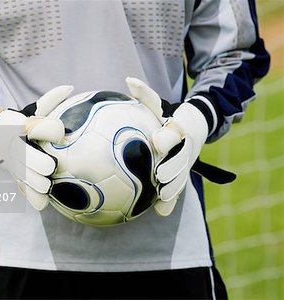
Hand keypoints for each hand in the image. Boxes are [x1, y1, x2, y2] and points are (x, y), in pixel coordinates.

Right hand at [0, 86, 73, 210]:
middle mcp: (17, 146)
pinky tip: (43, 203)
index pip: (37, 127)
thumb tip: (70, 88)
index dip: (50, 130)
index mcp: (22, 127)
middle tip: (51, 166)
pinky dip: (32, 197)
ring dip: (37, 183)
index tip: (60, 134)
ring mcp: (15, 164)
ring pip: (25, 176)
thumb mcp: (31, 110)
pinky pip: (23, 190)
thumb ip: (50, 100)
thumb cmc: (19, 121)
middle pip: (28, 157)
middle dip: (40, 163)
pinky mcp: (16, 177)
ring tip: (48, 184)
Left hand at [126, 77, 209, 215]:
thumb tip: (129, 79)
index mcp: (178, 130)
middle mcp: (184, 147)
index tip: (158, 142)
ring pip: (182, 177)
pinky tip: (160, 212)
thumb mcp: (156, 105)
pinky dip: (171, 202)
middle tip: (160, 175)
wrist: (189, 127)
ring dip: (173, 187)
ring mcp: (185, 163)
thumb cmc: (164, 116)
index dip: (167, 138)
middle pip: (181, 159)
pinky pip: (178, 190)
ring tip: (161, 195)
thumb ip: (145, 94)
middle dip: (172, 167)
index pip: (174, 134)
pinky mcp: (183, 176)